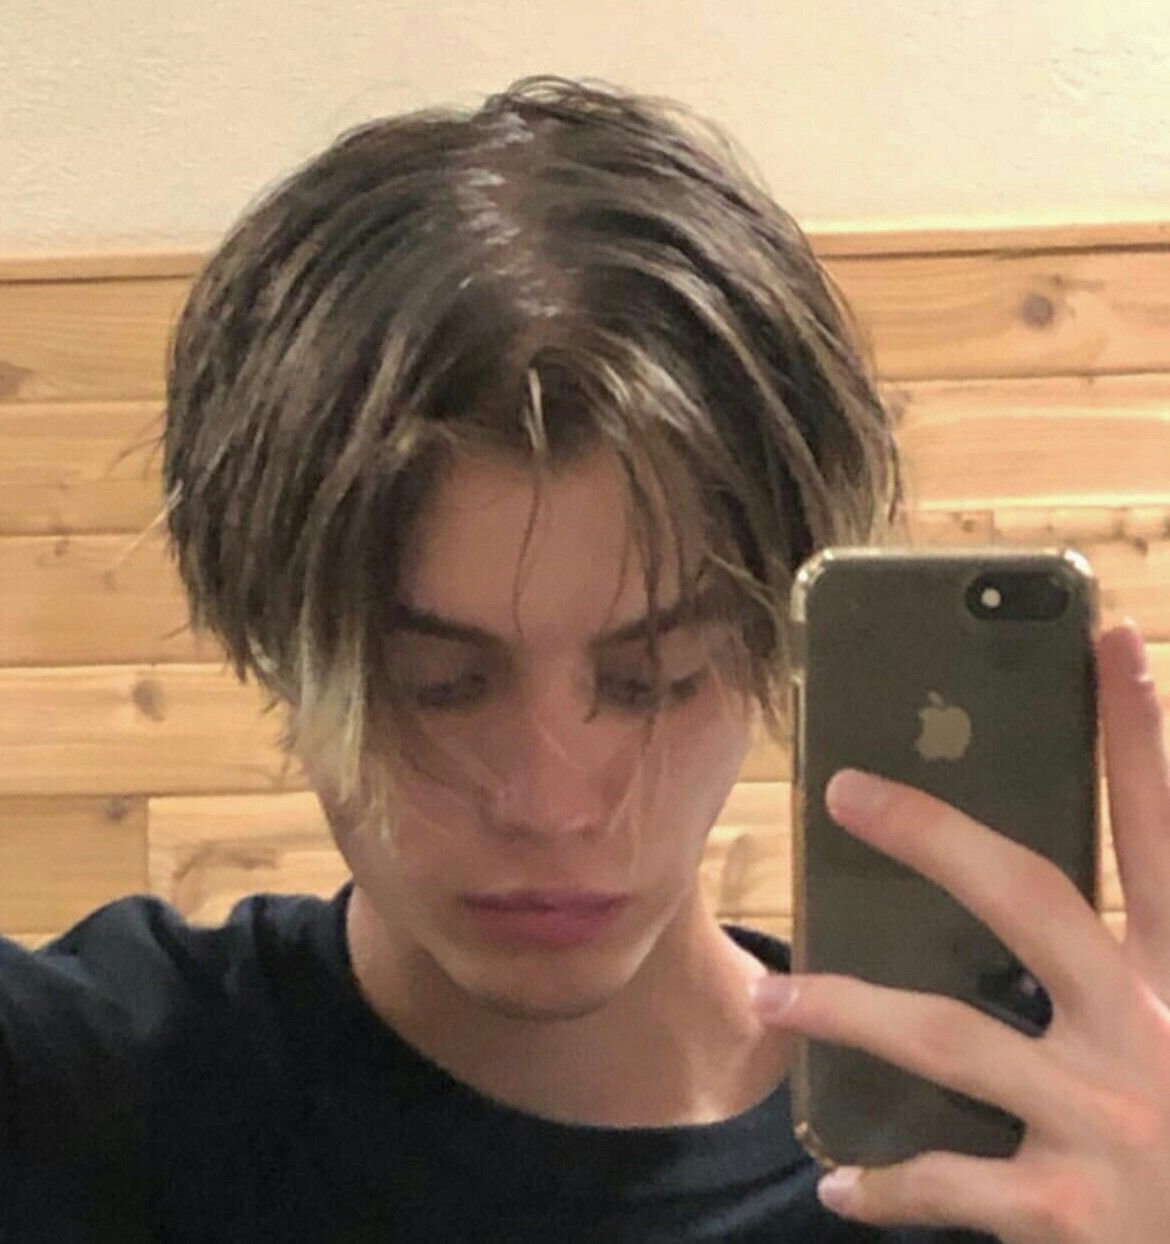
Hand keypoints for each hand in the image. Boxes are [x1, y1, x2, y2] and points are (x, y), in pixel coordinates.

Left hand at [752, 620, 1169, 1242]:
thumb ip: (1136, 961)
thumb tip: (1050, 906)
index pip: (1156, 835)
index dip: (1136, 739)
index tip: (1105, 644)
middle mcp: (1150, 1034)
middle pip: (1031, 899)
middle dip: (936, 836)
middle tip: (844, 789)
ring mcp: (1110, 1123)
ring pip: (947, 1037)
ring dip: (845, 1009)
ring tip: (770, 994)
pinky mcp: (1074, 1215)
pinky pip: (950, 1183)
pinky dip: (888, 1185)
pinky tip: (835, 1180)